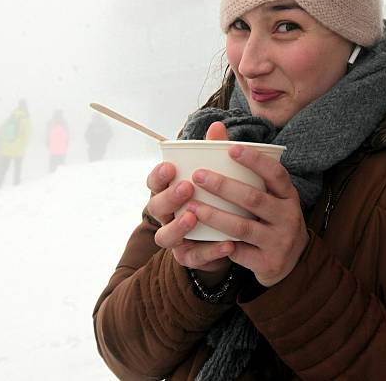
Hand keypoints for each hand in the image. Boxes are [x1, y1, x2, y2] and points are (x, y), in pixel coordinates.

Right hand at [146, 122, 233, 276]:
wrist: (231, 234)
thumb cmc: (218, 196)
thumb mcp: (217, 174)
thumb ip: (214, 153)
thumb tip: (217, 126)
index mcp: (169, 192)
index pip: (154, 183)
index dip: (158, 176)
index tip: (170, 167)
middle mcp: (168, 216)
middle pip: (156, 208)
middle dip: (168, 197)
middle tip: (187, 187)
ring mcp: (177, 239)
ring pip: (165, 237)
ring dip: (178, 227)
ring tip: (193, 216)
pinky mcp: (191, 257)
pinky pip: (195, 258)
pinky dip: (211, 252)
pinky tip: (227, 244)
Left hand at [187, 142, 307, 286]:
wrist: (291, 264)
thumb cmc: (272, 220)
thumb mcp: (271, 197)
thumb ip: (246, 169)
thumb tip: (215, 129)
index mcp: (289, 196)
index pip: (276, 174)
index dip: (255, 160)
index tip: (231, 148)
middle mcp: (288, 217)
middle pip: (254, 198)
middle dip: (224, 186)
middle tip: (198, 175)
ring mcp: (279, 241)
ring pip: (243, 226)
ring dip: (214, 215)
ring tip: (192, 206)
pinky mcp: (268, 263)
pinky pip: (238, 252)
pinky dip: (219, 244)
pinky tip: (199, 236)